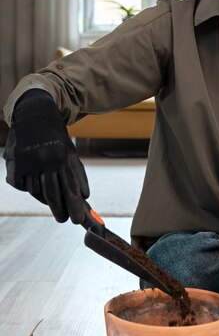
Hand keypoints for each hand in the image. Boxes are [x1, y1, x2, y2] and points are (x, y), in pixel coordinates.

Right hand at [4, 89, 89, 222]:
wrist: (34, 115)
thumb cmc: (56, 137)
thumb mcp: (70, 152)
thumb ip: (78, 174)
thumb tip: (85, 196)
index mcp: (61, 157)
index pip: (70, 187)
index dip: (74, 205)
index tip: (78, 220)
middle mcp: (44, 160)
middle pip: (52, 193)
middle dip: (60, 209)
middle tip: (64, 220)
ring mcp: (28, 163)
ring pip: (37, 191)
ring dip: (45, 199)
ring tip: (53, 201)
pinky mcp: (15, 165)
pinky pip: (23, 186)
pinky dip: (29, 188)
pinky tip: (34, 183)